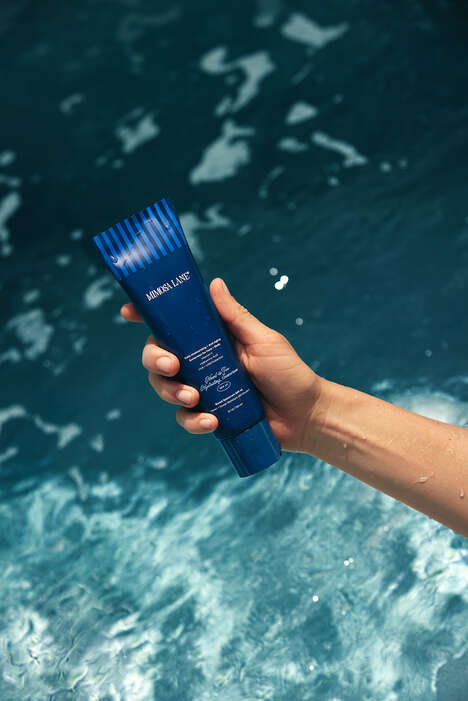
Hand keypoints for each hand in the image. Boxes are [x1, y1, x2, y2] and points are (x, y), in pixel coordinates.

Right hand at [120, 278, 319, 451]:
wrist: (305, 415)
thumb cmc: (288, 373)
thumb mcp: (263, 340)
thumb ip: (235, 317)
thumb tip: (213, 283)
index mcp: (211, 338)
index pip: (173, 324)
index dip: (147, 316)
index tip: (129, 312)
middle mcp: (201, 362)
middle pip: (157, 356)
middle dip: (154, 360)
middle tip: (171, 365)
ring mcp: (202, 389)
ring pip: (164, 387)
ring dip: (171, 392)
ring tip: (194, 397)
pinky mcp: (208, 416)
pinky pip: (185, 418)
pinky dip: (193, 420)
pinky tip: (210, 421)